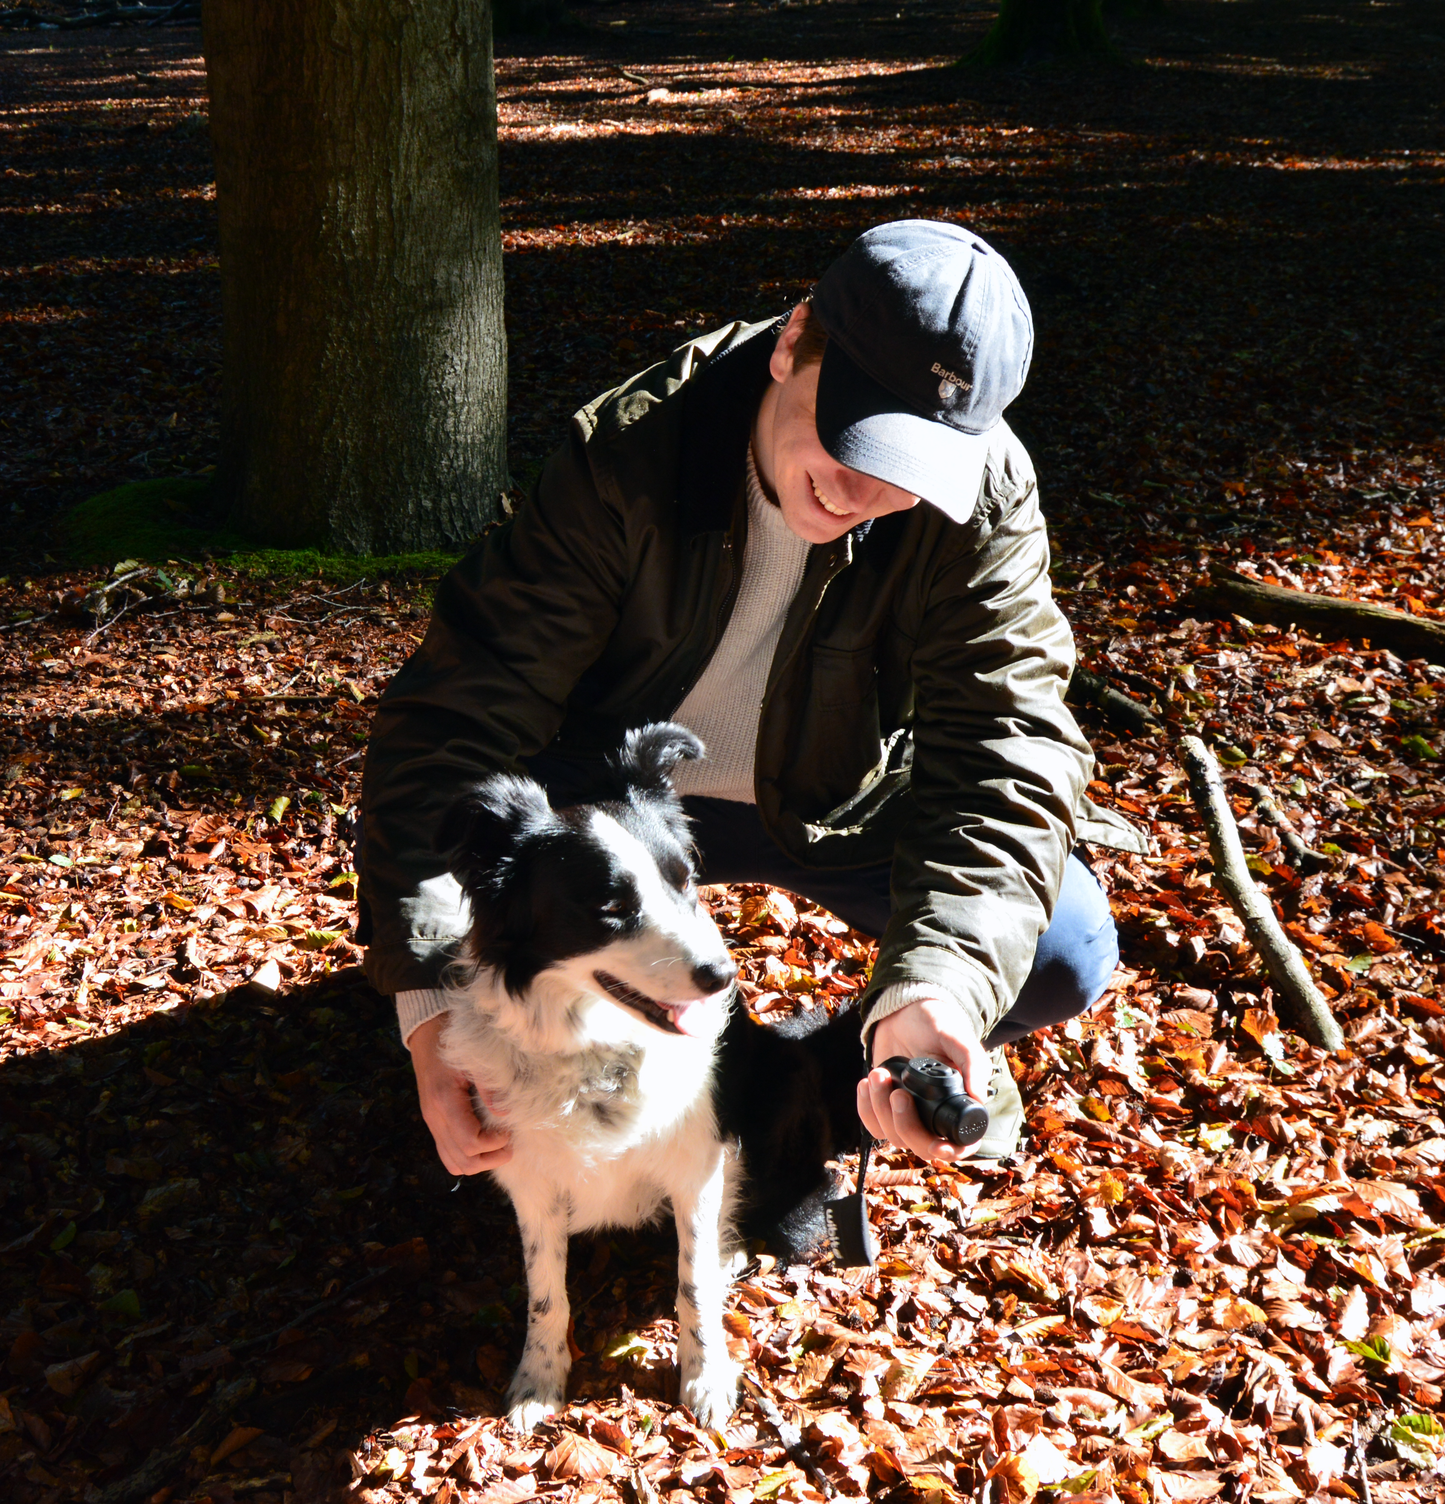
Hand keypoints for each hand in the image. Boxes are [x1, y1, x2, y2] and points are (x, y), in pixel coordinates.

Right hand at [408, 1014, 512, 1175]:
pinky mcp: (434, 1125)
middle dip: (491, 1158)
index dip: (494, 1143)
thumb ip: (490, 1086)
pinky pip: (448, 1155)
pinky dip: (467, 1157)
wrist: (428, 1037)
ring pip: (454, 1163)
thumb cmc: (455, 1044)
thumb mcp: (475, 1058)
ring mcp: (432, 1124)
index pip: (469, 1142)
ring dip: (479, 1162)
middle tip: (509, 1143)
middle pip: (463, 1161)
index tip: (508, 1130)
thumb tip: (505, 1114)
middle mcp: (434, 1118)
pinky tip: (484, 1143)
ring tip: (499, 1146)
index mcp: (445, 1102)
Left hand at [858, 996, 989, 1162]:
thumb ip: (973, 1063)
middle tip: (898, 1093)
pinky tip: (867, 1083)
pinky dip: (866, 1107)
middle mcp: (933, 1115)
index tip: (937, 1146)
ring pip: (893, 1135)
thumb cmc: (937, 1023)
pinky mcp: (884, 1107)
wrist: (904, 1012)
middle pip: (920, 1145)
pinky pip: (873, 1124)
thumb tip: (979, 1099)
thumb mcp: (957, 1038)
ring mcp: (908, 1113)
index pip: (958, 1144)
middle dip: (905, 1123)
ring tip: (879, 1073)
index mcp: (958, 1105)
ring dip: (880, 1108)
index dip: (949, 1152)